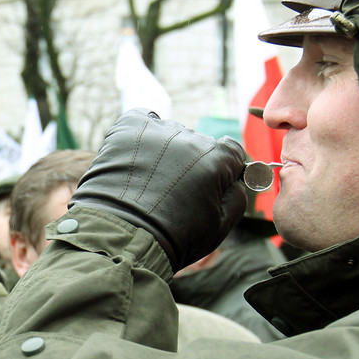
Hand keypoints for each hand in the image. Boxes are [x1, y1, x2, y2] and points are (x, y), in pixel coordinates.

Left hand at [70, 109, 248, 269]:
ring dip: (165, 152)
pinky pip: (142, 120)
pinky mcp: (128, 130)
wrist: (122, 238)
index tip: (210, 185)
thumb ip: (236, 197)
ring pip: (171, 135)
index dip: (224, 169)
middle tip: (172, 193)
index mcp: (217, 159)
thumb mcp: (220, 226)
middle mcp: (190, 138)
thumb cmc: (173, 238)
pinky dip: (142, 133)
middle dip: (191, 165)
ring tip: (148, 183)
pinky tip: (136, 156)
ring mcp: (159, 131)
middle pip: (199, 144)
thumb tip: (236, 180)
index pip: (231, 151)